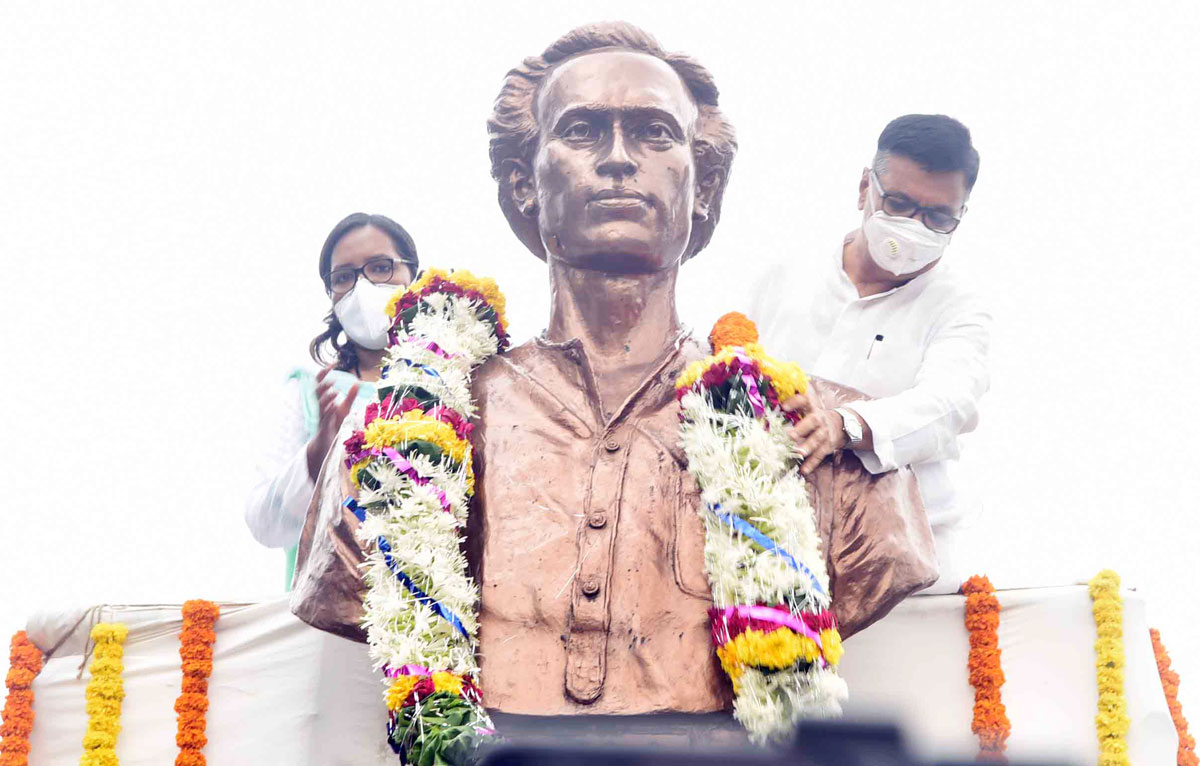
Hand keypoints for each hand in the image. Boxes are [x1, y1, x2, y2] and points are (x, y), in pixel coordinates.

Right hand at [306, 365, 359, 481]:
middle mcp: (319, 406)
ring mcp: (320, 416)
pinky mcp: (323, 426)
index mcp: (322, 399)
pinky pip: (324, 418)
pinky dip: (328, 411)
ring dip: (326, 398)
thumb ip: (350, 396)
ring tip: (335, 392)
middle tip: (333, 379)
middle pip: (316, 392)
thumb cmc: (333, 422)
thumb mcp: (344, 408)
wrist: (326, 441)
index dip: (324, 373)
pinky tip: (334, 406)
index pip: (319, 382)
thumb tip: (358, 383)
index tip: (333, 363)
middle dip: (323, 385)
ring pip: (319, 405)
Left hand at [782, 394, 846, 476]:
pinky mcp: (828, 446)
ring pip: (817, 439)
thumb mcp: (809, 410)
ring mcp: (825, 433)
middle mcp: (820, 419)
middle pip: (812, 421)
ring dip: (807, 446)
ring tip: (799, 452)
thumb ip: (794, 410)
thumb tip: (770, 411)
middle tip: (790, 435)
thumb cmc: (816, 418)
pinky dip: (812, 463)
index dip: (795, 402)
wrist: (841, 425)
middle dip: (802, 428)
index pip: (805, 401)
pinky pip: (819, 455)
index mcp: (812, 408)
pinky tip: (804, 470)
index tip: (784, 406)